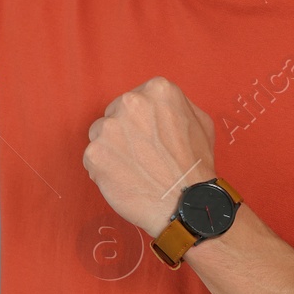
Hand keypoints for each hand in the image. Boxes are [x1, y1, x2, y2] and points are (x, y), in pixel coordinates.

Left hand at [83, 76, 217, 238]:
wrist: (186, 203)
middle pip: (115, 114)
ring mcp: (109, 128)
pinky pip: (92, 158)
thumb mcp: (200, 122)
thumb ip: (176, 106)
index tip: (150, 136)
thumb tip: (158, 106)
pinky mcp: (95, 153)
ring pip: (100, 134)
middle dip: (124, 132)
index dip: (141, 121)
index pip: (136, 99)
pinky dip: (104, 169)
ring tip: (134, 168)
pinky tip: (125, 179)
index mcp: (157, 90)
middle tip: (142, 155)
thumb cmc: (195, 165)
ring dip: (112, 149)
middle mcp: (130, 102)